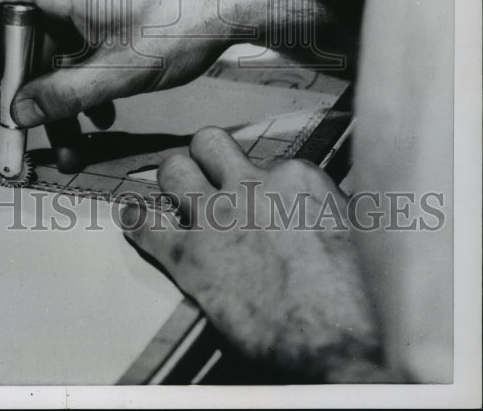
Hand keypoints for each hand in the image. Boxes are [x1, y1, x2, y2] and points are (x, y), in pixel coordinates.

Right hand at [0, 0, 251, 169]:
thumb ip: (67, 94)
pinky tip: (98, 118)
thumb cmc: (189, 16)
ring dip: (56, 101)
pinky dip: (81, 87)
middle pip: (18, 37)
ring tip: (68, 148)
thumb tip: (20, 111)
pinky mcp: (108, 18)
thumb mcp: (123, 70)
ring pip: (51, 53)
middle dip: (24, 91)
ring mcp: (88, 5)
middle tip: (26, 136)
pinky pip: (76, 53)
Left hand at [123, 127, 385, 382]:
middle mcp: (253, 186)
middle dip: (203, 159)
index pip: (263, 158)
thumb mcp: (354, 235)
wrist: (337, 345)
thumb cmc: (355, 302)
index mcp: (297, 179)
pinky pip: (145, 224)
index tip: (256, 197)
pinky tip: (133, 218)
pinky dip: (135, 220)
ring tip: (172, 195)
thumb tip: (308, 211)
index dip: (257, 180)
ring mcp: (217, 218)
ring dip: (171, 183)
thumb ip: (321, 211)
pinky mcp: (189, 256)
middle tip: (204, 178)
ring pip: (173, 170)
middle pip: (208, 144)